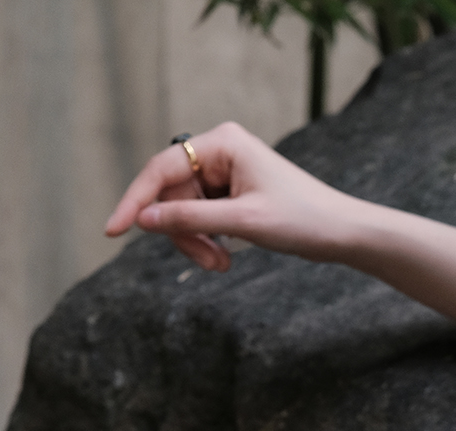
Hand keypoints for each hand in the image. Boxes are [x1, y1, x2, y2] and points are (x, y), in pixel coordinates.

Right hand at [104, 123, 358, 272]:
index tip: (113, 230)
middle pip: (171, 194)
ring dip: (197, 241)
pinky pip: (200, 215)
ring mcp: (224, 170)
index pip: (161, 169)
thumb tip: (144, 220)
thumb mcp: (243, 222)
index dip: (136, 201)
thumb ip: (190, 218)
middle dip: (183, 232)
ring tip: (222, 264)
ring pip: (183, 209)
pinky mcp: (231, 191)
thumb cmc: (302, 220)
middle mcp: (219, 149)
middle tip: (212, 264)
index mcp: (222, 141)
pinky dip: (207, 239)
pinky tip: (226, 255)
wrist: (342, 232)